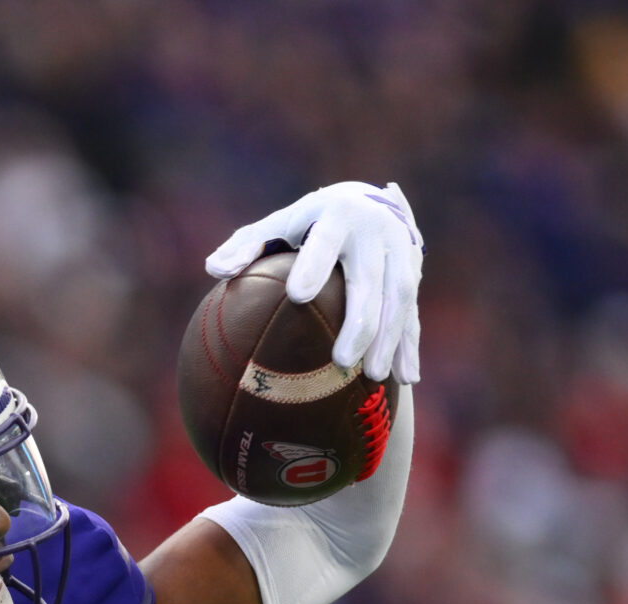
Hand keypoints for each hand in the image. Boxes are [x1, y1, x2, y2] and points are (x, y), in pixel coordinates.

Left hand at [207, 181, 423, 383]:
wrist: (369, 203)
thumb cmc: (307, 223)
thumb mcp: (277, 226)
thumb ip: (246, 246)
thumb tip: (213, 268)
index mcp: (337, 214)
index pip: (325, 242)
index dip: (313, 266)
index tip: (296, 295)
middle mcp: (376, 230)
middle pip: (370, 279)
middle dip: (360, 321)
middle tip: (342, 361)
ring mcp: (401, 251)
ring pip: (399, 298)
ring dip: (390, 339)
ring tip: (373, 377)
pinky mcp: (413, 272)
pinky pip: (413, 311)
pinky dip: (409, 344)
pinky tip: (406, 377)